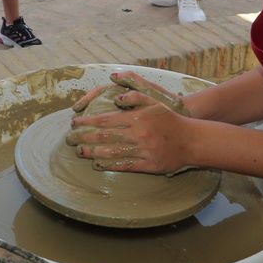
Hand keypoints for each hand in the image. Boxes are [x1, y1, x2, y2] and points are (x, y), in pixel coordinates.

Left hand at [67, 91, 194, 174]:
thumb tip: (116, 98)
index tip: (75, 123)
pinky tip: (97, 164)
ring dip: (93, 152)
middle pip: (104, 137)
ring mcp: (143, 151)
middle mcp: (138, 134)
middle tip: (70, 139)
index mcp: (137, 118)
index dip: (87, 122)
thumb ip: (135, 97)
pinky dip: (109, 165)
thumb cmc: (171, 120)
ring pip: (112, 152)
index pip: (105, 120)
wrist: (192, 141)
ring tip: (79, 151)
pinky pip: (125, 166)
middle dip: (84, 137)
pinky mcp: (148, 165)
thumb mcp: (155, 102)